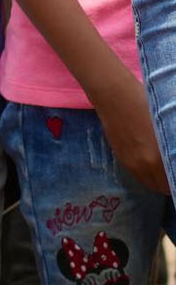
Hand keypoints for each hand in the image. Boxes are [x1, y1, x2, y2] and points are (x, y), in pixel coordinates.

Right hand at [96, 76, 170, 195]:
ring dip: (157, 179)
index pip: (171, 185)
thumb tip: (173, 159)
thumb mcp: (166, 129)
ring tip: (163, 167)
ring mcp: (128, 162)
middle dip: (169, 184)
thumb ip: (172, 150)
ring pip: (147, 181)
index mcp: (156, 160)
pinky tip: (149, 158)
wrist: (114, 96)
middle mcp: (141, 166)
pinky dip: (145, 172)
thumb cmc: (146, 105)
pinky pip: (136, 173)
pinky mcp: (119, 155)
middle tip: (173, 172)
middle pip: (160, 188)